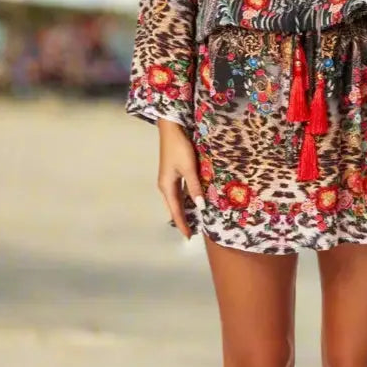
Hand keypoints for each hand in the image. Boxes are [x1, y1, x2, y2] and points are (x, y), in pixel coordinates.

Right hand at [157, 119, 204, 239]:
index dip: (182, 224)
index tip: (188, 237)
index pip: (176, 211)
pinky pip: (178, 192)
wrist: (172, 129)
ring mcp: (168, 179)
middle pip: (174, 208)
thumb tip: (200, 206)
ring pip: (176, 200)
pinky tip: (191, 202)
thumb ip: (195, 187)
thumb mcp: (189, 168)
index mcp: (167, 187)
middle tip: (191, 232)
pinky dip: (185, 200)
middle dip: (182, 220)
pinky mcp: (173, 173)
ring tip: (192, 221)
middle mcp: (165, 186)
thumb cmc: (180, 148)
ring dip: (183, 210)